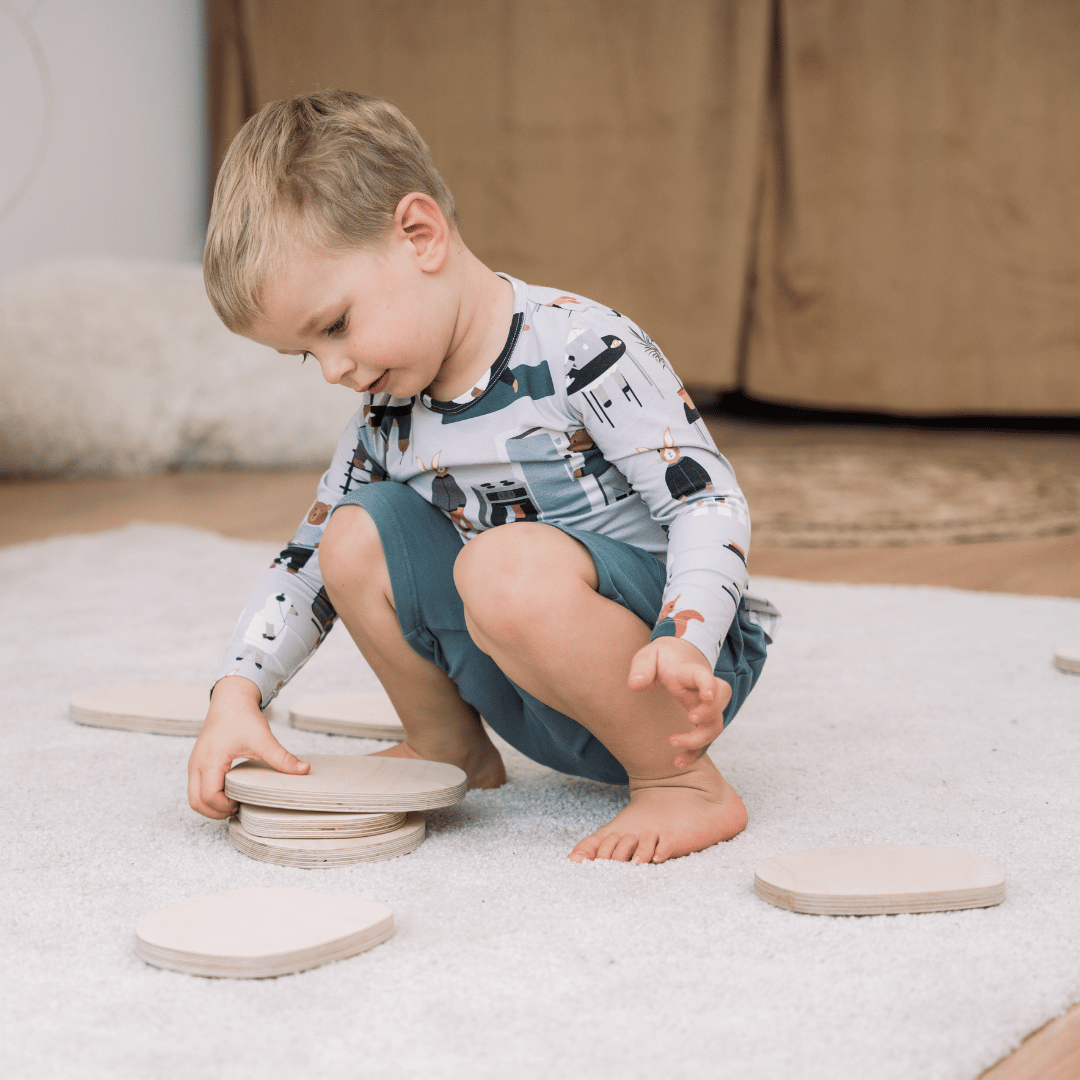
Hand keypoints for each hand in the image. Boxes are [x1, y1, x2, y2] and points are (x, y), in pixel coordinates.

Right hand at [187, 675, 308, 818]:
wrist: (231, 699)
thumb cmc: (243, 717)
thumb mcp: (263, 739)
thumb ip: (282, 758)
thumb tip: (304, 770)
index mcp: (210, 760)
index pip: (208, 796)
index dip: (225, 806)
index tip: (242, 804)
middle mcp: (196, 764)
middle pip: (195, 802)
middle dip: (215, 812)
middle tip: (237, 809)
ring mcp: (194, 763)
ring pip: (193, 796)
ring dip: (210, 805)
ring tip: (234, 802)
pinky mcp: (198, 762)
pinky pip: (197, 786)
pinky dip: (209, 795)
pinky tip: (230, 791)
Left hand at [627, 637, 732, 768]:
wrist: (679, 657)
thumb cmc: (662, 658)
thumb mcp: (647, 656)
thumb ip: (641, 669)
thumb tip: (635, 685)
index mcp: (688, 671)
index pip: (703, 675)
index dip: (708, 685)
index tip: (706, 696)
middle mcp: (702, 690)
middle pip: (721, 699)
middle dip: (710, 712)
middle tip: (691, 719)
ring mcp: (705, 706)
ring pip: (716, 724)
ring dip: (700, 739)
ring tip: (673, 743)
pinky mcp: (702, 720)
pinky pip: (705, 739)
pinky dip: (695, 753)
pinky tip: (678, 762)